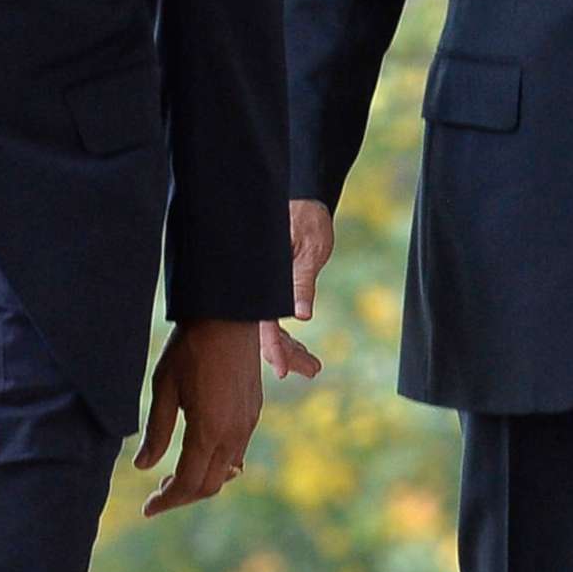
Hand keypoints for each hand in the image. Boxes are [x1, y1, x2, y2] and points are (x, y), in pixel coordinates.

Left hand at [134, 319, 263, 516]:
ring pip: (225, 471)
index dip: (166, 501)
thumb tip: (143, 467)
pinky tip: (198, 455)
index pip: (188, 483)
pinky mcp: (253, 413)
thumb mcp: (163, 388)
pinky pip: (236, 452)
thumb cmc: (189, 348)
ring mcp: (248, 424)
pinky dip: (216, 464)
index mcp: (209, 430)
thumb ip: (156, 431)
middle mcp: (234, 433)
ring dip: (200, 481)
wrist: (228, 315)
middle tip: (157, 496)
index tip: (147, 509)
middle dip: (182, 496)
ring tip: (173, 476)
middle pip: (209, 485)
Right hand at [259, 200, 333, 380]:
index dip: (273, 348)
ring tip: (313, 367)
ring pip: (270, 329)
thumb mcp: (310, 250)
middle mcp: (258, 287)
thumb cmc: (307, 219)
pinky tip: (302, 349)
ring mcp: (262, 291)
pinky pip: (274, 319)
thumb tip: (301, 316)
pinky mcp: (271, 290)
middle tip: (313, 370)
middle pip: (264, 332)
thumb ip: (303, 282)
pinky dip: (288, 336)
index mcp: (263, 278)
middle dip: (287, 355)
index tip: (283, 371)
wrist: (306, 201)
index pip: (263, 322)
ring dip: (289, 349)